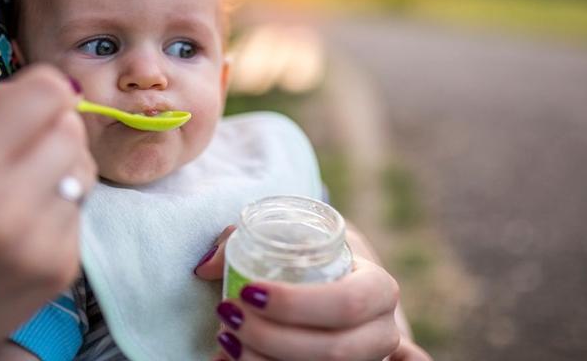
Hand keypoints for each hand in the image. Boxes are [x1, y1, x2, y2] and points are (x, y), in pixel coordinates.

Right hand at [0, 65, 96, 359]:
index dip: (43, 92)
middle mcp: (4, 205)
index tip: (33, 105)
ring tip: (24, 191)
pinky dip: (62, 210)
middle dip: (51, 132)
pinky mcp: (61, 269)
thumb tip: (53, 85)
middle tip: (25, 151)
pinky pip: (82, 211)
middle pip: (72, 130)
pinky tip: (28, 227)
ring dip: (62, 170)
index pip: (49, 93)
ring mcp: (37, 242)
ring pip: (86, 169)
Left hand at [195, 227, 429, 360]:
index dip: (297, 304)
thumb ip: (251, 241)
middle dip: (273, 338)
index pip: (348, 302)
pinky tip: (228, 360)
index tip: (249, 292)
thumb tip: (205, 267)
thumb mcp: (298, 238)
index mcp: (378, 287)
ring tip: (224, 339)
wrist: (340, 284)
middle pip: (335, 350)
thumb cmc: (316, 259)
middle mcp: (380, 332)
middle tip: (229, 317)